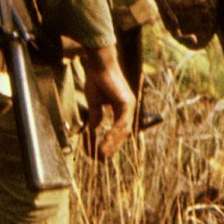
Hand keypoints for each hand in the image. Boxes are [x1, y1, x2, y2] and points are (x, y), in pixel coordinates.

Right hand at [82, 43, 137, 157]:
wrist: (99, 65)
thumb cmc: (97, 80)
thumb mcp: (95, 103)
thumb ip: (96, 116)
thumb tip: (94, 128)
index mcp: (122, 109)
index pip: (119, 131)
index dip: (111, 143)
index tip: (101, 153)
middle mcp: (129, 108)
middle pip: (123, 134)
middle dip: (112, 147)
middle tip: (101, 158)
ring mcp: (130, 105)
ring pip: (123, 131)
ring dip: (111, 144)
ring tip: (101, 154)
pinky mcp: (127, 102)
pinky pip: (121, 122)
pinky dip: (113, 133)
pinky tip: (106, 141)